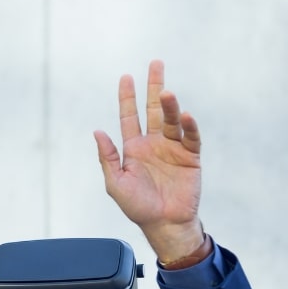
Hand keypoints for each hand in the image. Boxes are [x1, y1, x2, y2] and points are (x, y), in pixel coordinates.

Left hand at [93, 60, 203, 262]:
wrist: (164, 224)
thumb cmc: (138, 207)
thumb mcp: (115, 183)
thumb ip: (107, 157)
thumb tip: (97, 131)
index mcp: (134, 148)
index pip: (129, 116)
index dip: (127, 97)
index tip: (126, 77)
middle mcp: (153, 144)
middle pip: (153, 109)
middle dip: (154, 87)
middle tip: (156, 64)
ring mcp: (173, 149)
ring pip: (171, 120)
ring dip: (169, 105)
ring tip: (167, 92)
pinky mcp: (190, 158)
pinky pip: (190, 137)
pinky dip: (189, 126)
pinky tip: (185, 116)